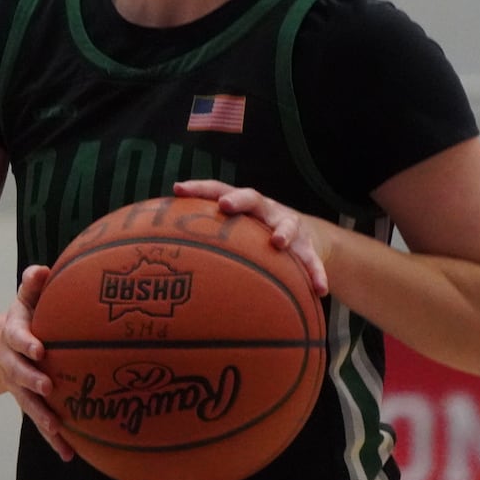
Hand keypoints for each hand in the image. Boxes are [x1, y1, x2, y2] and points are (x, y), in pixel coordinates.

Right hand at [0, 265, 73, 460]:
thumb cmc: (24, 320)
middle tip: (48, 387)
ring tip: (57, 430)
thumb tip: (42, 270)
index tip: (39, 348)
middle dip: (32, 381)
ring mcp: (20, 388)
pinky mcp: (32, 404)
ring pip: (29, 404)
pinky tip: (69, 455)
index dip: (26, 343)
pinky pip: (41, 423)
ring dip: (42, 417)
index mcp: (13, 336)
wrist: (0, 350)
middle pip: (20, 374)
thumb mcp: (25, 300)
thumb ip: (32, 285)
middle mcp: (13, 364)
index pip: (18, 338)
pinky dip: (54, 439)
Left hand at [173, 180, 329, 295]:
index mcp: (243, 206)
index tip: (178, 189)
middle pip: (252, 198)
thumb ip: (208, 240)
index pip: (217, 190)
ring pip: (288, 225)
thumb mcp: (235, 233)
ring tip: (278, 242)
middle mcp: (266, 210)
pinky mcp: (309, 247)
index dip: (198, 188)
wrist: (305, 237)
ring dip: (283, 231)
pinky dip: (317, 274)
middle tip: (226, 206)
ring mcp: (289, 226)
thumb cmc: (255, 236)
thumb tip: (161, 256)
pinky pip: (313, 262)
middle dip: (238, 200)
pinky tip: (318, 290)